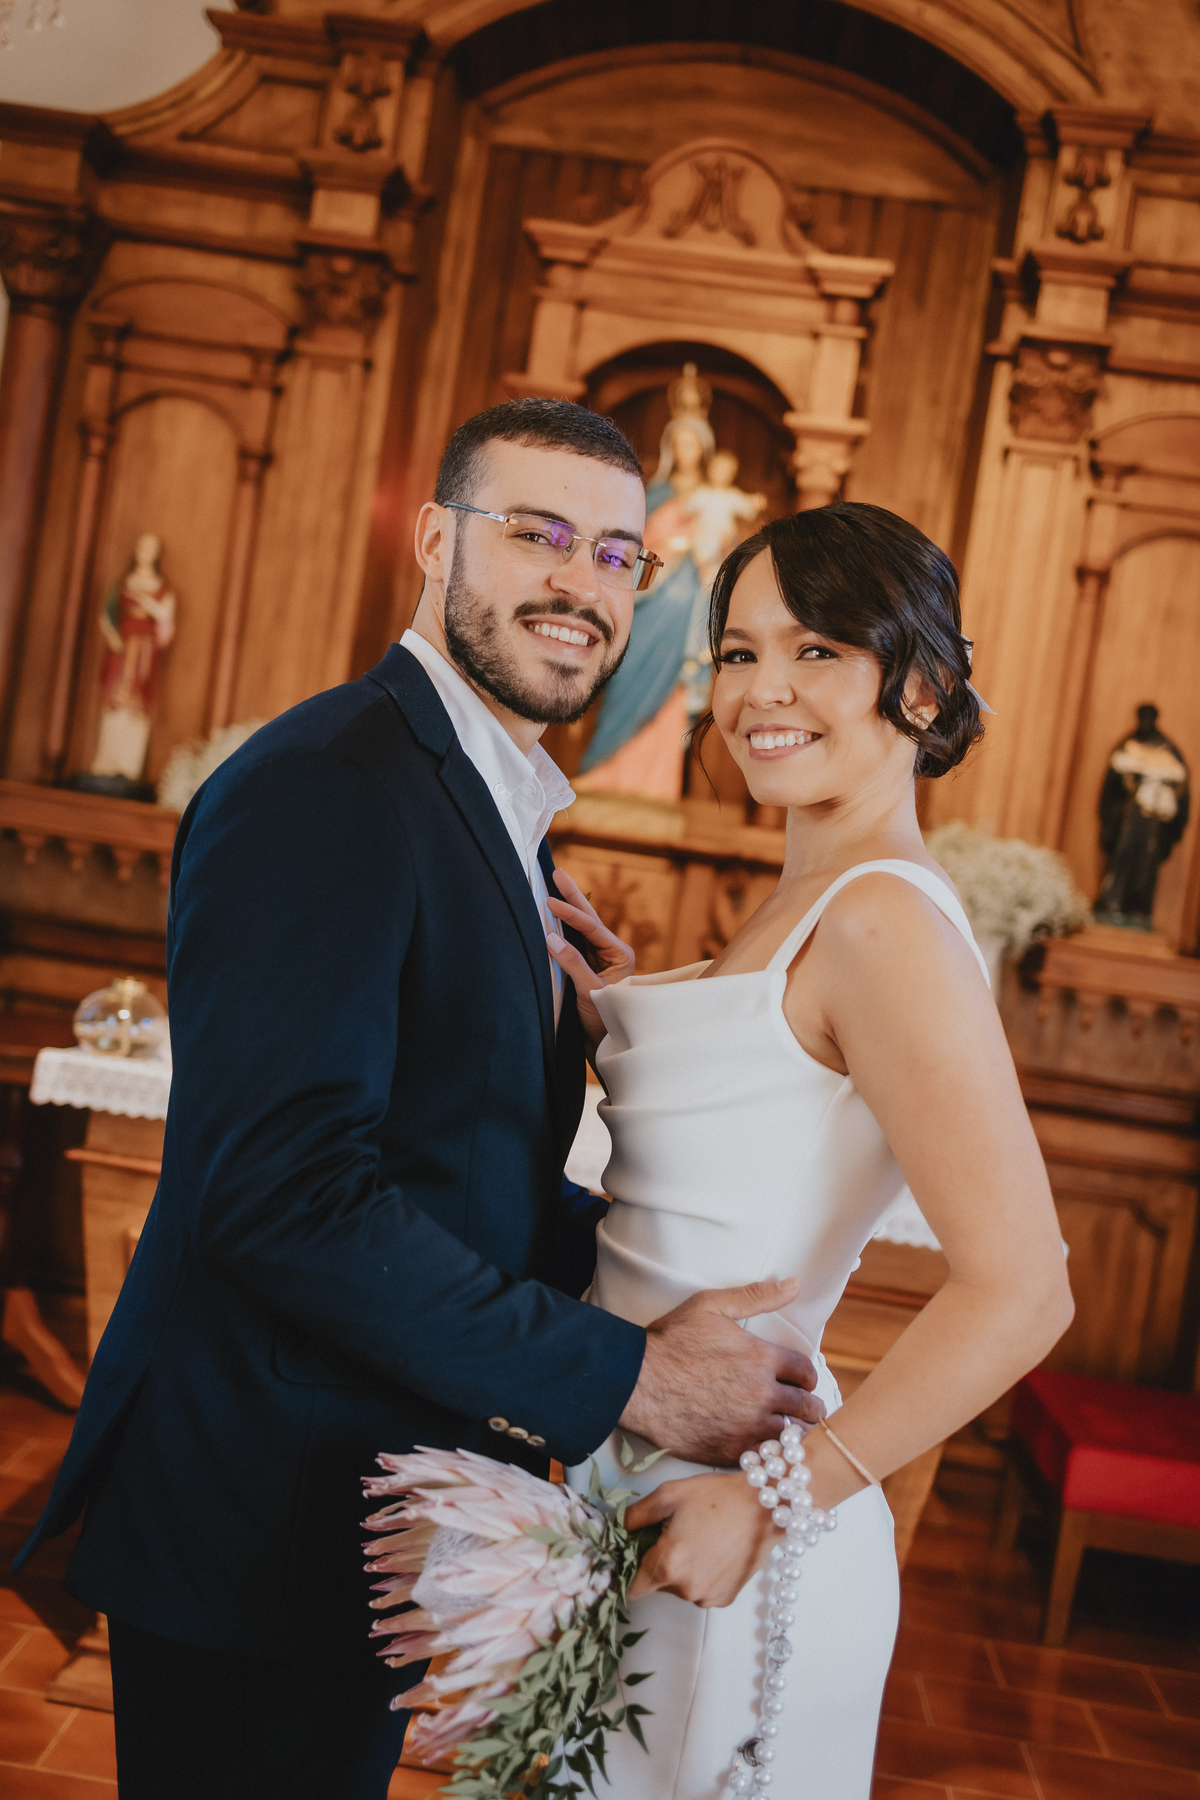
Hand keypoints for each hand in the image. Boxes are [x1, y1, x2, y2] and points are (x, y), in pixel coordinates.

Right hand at [545, 869, 634, 1049]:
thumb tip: (551, 938)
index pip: (592, 928)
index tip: (550, 903)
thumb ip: (572, 964)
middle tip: (556, 873)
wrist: (609, 1044)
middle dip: (572, 895)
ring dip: (568, 905)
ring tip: (555, 883)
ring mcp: (600, 957)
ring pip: (581, 926)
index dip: (570, 914)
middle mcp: (611, 951)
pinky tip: (554, 911)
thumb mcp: (589, 992)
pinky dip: (563, 924)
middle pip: (589, 918)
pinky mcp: (588, 965)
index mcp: (619, 954)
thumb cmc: (606, 1021)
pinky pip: (575, 940)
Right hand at [619, 1278, 824, 1464]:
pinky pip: (767, 1459)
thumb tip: (794, 1284)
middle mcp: (762, 1395)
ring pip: (793, 1437)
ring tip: (788, 1430)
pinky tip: (764, 1447)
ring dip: (794, 1432)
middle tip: (803, 1409)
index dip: (806, 1376)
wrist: (637, 1382)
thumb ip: (756, 1296)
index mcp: (762, 1358)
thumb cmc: (671, 1341)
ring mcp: (747, 1427)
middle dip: (809, 1406)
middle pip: (808, 1408)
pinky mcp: (730, 1451)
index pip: (807, 1372)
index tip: (800, 1381)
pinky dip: (771, 1454)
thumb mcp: (711, 1306)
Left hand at [626, 1473, 772, 1606]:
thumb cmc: (716, 1496)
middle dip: (658, 1563)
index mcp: (668, 1566)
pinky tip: (713, 1550)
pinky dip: (701, 1575)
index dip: (627, 1572)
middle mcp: (687, 1589)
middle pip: (656, 1585)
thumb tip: (615, 1531)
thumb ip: (634, 1517)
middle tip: (673, 1534)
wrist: (764, 1505)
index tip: (632, 1556)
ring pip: (679, 1589)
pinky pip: (701, 1591)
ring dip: (681, 1570)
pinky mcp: (725, 1598)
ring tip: (698, 1539)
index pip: (631, 1587)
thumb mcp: (668, 1495)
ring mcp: (708, 1597)